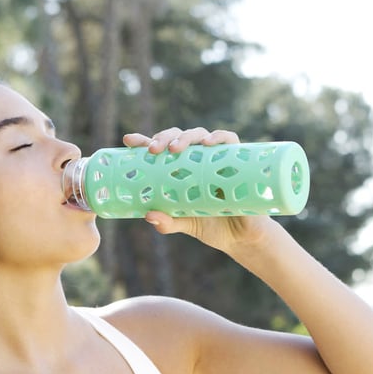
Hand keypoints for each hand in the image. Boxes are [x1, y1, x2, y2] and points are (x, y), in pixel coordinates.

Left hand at [122, 127, 276, 252]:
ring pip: (200, 135)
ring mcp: (217, 159)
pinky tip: (208, 143)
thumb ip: (168, 222)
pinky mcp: (238, 161)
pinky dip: (219, 137)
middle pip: (178, 138)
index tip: (128, 141)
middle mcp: (198, 161)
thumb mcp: (187, 224)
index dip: (144, 141)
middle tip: (154, 150)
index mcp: (182, 171)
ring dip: (185, 136)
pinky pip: (230, 141)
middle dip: (163, 138)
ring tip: (175, 148)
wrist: (243, 238)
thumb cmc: (214, 227)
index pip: (161, 150)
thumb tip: (149, 216)